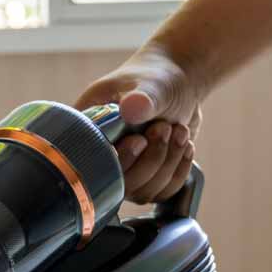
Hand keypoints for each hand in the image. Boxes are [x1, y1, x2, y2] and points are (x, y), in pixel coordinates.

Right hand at [75, 44, 204, 203]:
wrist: (178, 84)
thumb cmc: (157, 78)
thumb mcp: (150, 84)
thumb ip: (142, 98)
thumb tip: (132, 109)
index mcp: (87, 131)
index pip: (90, 163)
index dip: (118, 159)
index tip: (140, 138)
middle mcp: (101, 156)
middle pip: (118, 184)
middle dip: (150, 159)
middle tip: (165, 127)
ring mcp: (123, 171)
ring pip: (142, 191)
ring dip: (168, 163)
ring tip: (178, 130)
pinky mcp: (146, 178)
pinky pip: (161, 192)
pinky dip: (179, 171)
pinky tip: (184, 145)